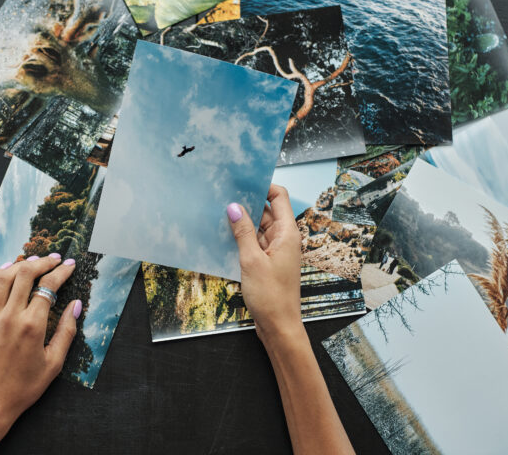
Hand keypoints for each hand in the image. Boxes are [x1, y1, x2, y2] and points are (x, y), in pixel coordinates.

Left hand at [0, 254, 81, 454]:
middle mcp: (10, 317)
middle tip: (54, 258)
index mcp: (32, 326)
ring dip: (20, 264)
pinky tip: (6, 271)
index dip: (61, 272)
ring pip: (4, 277)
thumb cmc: (24, 386)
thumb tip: (76, 305)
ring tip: (33, 260)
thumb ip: (67, 331)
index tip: (70, 265)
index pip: (48, 286)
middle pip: (26, 274)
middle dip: (43, 261)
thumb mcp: (54, 362)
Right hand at [227, 185, 303, 343]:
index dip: (263, 186)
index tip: (242, 181)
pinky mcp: (268, 263)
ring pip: (259, 228)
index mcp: (287, 233)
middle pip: (267, 211)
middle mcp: (284, 238)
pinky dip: (243, 238)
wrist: (279, 327)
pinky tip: (226, 236)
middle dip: (248, 202)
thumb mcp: (252, 260)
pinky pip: (255, 243)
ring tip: (220, 213)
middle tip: (224, 194)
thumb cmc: (271, 296)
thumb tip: (234, 207)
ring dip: (243, 222)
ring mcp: (276, 251)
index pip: (279, 197)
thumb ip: (243, 232)